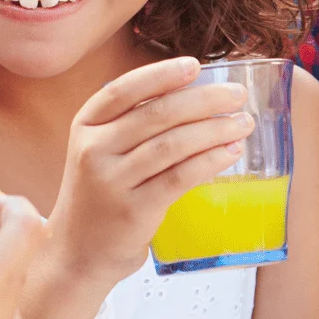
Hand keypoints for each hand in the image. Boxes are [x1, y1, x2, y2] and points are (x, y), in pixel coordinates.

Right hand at [49, 57, 254, 282]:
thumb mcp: (99, 152)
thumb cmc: (100, 195)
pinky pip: (179, 177)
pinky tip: (231, 152)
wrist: (76, 252)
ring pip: (173, 144)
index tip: (196, 65)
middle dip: (204, 100)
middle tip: (237, 95)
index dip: (161, 75)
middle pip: (157, 114)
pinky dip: (210, 161)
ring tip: (243, 123)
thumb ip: (132, 125)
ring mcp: (111, 181)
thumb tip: (195, 94)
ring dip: (215, 129)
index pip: (124, 89)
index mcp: (85, 125)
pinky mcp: (133, 210)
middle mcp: (93, 149)